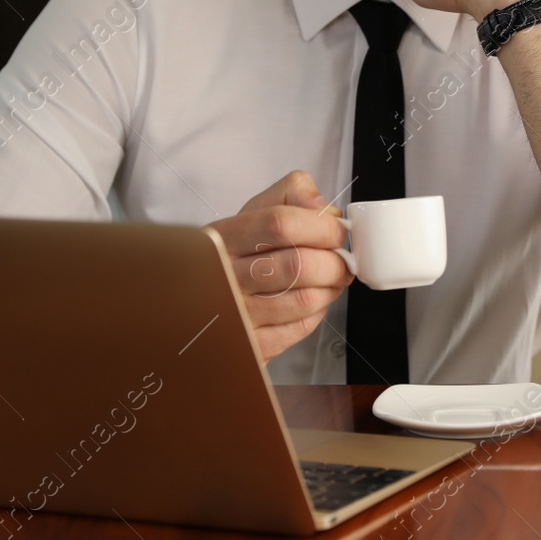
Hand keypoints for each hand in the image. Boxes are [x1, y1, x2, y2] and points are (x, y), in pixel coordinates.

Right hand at [203, 169, 352, 360]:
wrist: (199, 299)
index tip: (336, 232)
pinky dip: (316, 314)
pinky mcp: (250, 346)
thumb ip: (292, 193)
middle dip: (334, 263)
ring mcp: (235, 315)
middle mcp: (224, 277)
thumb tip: (325, 209)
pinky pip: (300, 329)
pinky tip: (309, 302)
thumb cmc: (236, 252)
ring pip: (304, 300)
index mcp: (222, 238)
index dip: (321, 227)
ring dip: (330, 289)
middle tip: (341, 262)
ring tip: (328, 281)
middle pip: (298, 265)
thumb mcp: (252, 212)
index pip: (281, 224)